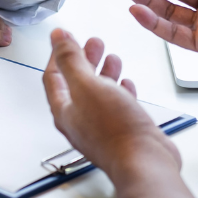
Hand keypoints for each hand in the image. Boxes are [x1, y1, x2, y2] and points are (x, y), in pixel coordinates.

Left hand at [42, 29, 179, 184]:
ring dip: (103, 72)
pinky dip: (120, 91)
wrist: (144, 161)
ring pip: (98, 93)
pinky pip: (117, 106)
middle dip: (84, 60)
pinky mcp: (121, 131)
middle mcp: (80, 120)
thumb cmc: (114, 130)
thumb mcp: (87, 85)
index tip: (65, 39)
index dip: (58, 55)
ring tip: (112, 58)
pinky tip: (126, 85)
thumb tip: (57, 37)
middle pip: (77, 84)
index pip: (53, 77)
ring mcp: (100, 127)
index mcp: (65, 109)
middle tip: (94, 43)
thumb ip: (70, 59)